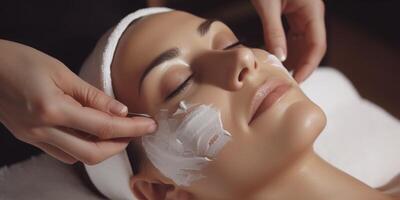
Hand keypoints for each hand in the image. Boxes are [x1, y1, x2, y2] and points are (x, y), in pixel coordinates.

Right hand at [0, 40, 155, 164]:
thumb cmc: (20, 61)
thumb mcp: (61, 71)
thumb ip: (92, 95)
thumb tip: (120, 111)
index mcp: (53, 109)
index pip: (103, 126)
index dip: (132, 128)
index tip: (149, 125)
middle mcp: (43, 130)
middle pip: (93, 152)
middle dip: (122, 145)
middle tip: (138, 130)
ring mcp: (34, 138)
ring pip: (79, 157)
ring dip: (104, 148)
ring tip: (120, 132)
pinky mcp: (30, 139)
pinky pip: (63, 153)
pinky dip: (84, 147)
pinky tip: (93, 134)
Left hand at [251, 0, 326, 81]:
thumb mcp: (268, 5)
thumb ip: (274, 31)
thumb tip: (279, 57)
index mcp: (312, 11)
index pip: (317, 46)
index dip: (308, 67)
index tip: (296, 82)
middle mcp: (311, 14)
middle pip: (311, 48)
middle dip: (300, 66)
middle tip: (285, 83)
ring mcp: (303, 14)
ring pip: (302, 44)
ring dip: (293, 59)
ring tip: (279, 75)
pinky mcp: (293, 15)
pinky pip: (293, 37)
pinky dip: (285, 49)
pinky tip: (275, 59)